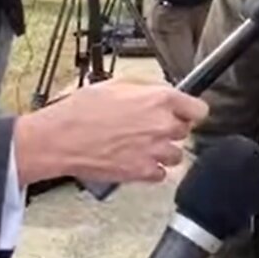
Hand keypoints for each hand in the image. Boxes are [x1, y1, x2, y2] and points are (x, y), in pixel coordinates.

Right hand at [13, 80, 209, 185]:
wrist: (59, 139)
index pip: (199, 109)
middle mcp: (162, 125)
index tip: (184, 113)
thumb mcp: (117, 83)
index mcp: (159, 100)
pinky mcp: (143, 172)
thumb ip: (148, 88)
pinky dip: (151, 169)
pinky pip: (161, 174)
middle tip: (150, 127)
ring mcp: (155, 151)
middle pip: (186, 131)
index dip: (189, 111)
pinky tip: (135, 159)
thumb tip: (162, 90)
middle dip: (171, 129)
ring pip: (176, 154)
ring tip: (141, 145)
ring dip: (163, 150)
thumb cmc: (80, 111)